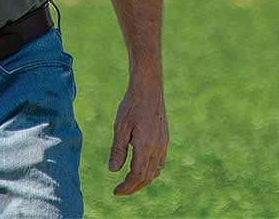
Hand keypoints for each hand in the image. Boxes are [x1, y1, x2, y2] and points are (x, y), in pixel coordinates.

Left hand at [108, 80, 168, 195]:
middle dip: (134, 187)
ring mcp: (163, 143)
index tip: (116, 191)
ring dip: (143, 180)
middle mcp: (158, 147)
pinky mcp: (165, 138)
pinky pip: (160, 162)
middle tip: (120, 191)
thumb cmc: (132, 104)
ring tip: (130, 182)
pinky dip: (151, 170)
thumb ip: (118, 150)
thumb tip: (113, 171)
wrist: (148, 87)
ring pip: (155, 171)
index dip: (127, 187)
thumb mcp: (120, 126)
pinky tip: (142, 168)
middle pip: (147, 177)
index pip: (137, 176)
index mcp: (146, 145)